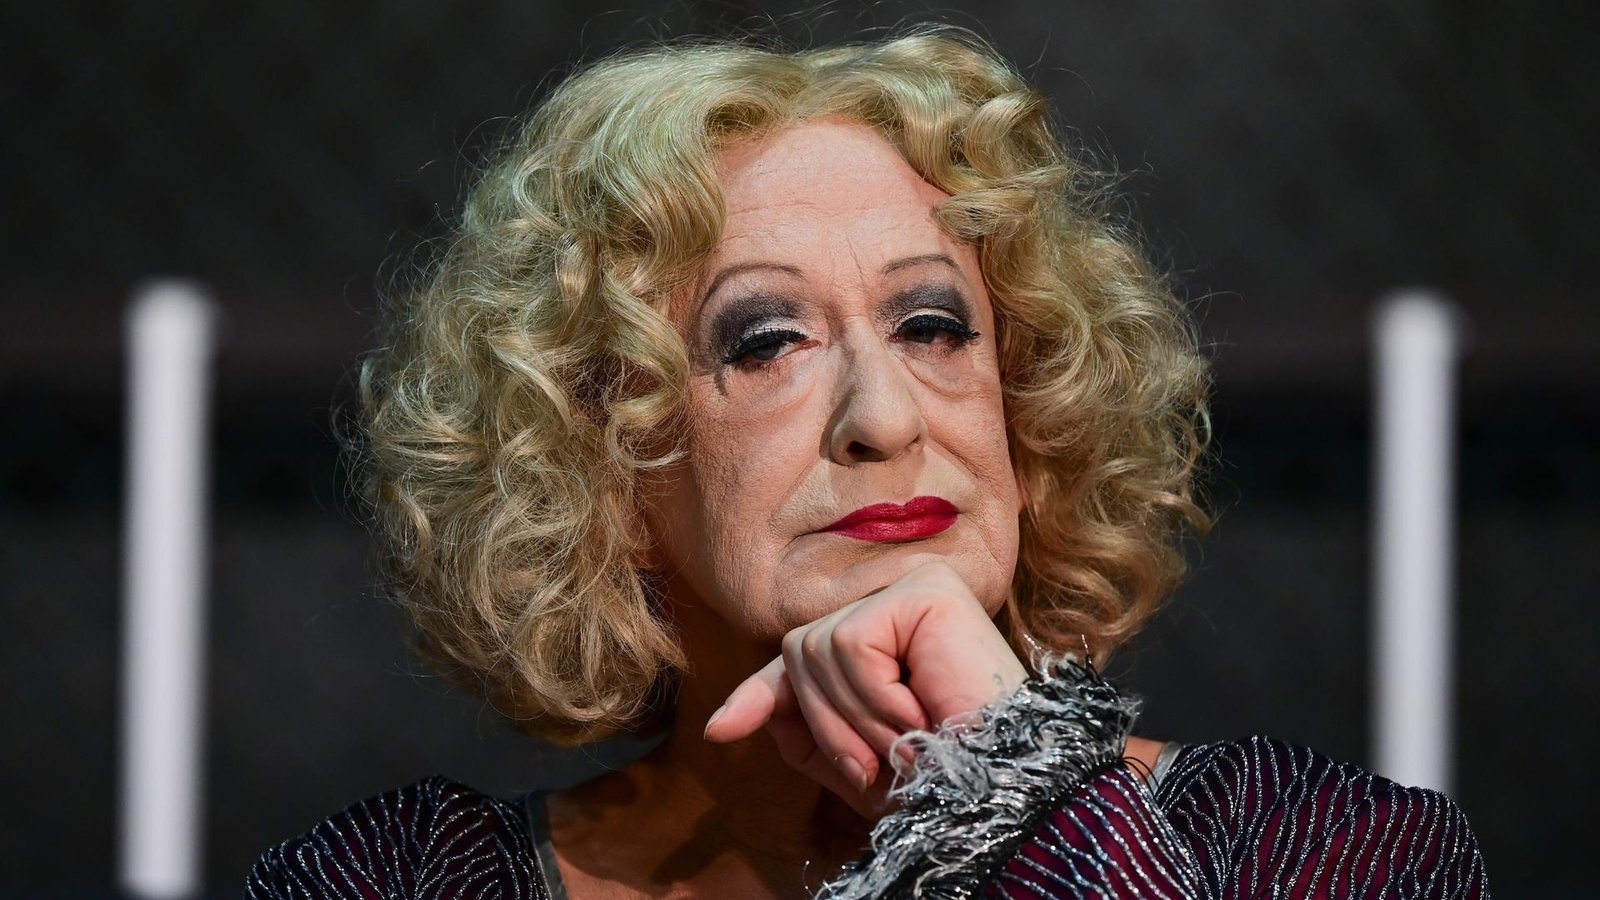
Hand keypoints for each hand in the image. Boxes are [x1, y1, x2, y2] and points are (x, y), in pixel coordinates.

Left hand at [702, 560, 1028, 817]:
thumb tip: (724, 721)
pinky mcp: (927, 589)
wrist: (997, 793)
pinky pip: (850, 642)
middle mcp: (897, 605)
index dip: (761, 693)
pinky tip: (921, 707)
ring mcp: (913, 589)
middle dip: (830, 722)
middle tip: (889, 755)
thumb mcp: (853, 761)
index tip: (719, 729)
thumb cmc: (941, 782)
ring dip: (859, 716)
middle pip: (800, 652)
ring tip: (912, 735)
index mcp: (887, 643)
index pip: (804, 656)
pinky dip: (875, 693)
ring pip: (817, 648)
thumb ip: (797, 731)